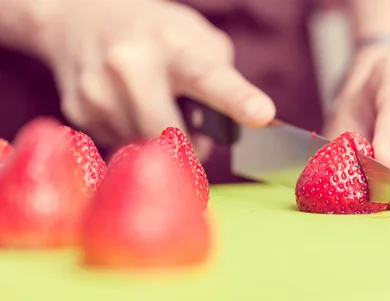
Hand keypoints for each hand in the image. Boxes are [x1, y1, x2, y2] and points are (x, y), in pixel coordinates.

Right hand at [36, 0, 274, 158]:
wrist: (80, 20)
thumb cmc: (155, 34)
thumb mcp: (196, 39)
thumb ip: (219, 78)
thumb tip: (224, 128)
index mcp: (172, 44)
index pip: (208, 77)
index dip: (237, 99)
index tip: (262, 115)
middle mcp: (130, 64)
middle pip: (170, 135)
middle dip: (190, 148)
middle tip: (197, 141)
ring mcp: (98, 90)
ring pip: (145, 148)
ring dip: (161, 145)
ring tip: (158, 111)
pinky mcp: (79, 111)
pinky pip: (121, 146)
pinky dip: (134, 138)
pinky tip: (129, 110)